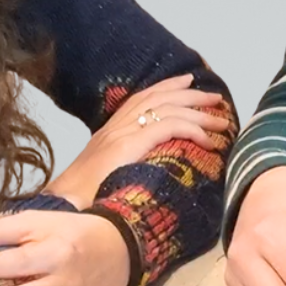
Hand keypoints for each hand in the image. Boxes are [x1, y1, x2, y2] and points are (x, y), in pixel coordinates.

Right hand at [54, 74, 233, 204]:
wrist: (64, 203)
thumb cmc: (82, 197)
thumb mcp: (104, 175)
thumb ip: (123, 166)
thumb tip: (147, 171)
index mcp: (111, 131)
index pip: (142, 98)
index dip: (167, 87)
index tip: (188, 82)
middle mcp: (117, 126)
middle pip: (160, 98)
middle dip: (191, 95)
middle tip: (215, 97)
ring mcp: (123, 134)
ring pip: (170, 110)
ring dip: (200, 114)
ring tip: (221, 121)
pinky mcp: (130, 144)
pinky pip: (170, 128)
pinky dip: (192, 131)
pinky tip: (208, 141)